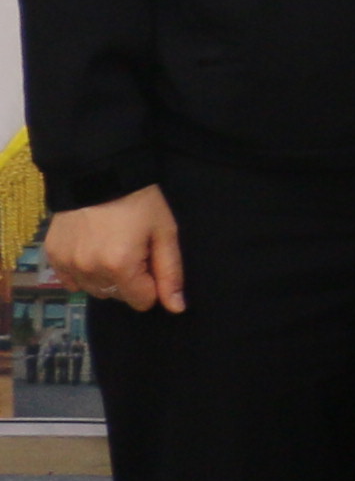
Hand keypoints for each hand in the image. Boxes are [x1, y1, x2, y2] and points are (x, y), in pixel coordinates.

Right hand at [42, 183, 180, 314]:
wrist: (98, 173)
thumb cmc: (139, 201)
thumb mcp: (164, 233)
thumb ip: (170, 273)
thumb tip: (176, 308)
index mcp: (120, 266)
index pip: (141, 301)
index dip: (151, 283)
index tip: (150, 259)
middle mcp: (89, 270)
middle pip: (117, 296)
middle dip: (130, 280)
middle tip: (132, 248)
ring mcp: (67, 264)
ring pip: (94, 290)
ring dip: (106, 277)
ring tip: (111, 246)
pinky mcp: (52, 256)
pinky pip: (71, 280)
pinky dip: (83, 272)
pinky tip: (91, 250)